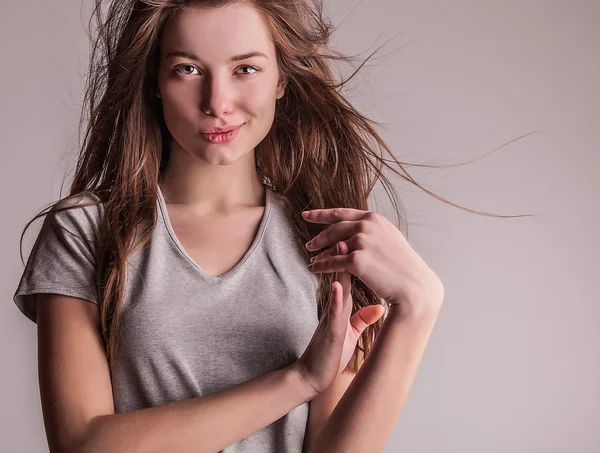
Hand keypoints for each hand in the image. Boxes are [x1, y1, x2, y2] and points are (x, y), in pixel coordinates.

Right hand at [295, 243, 384, 394]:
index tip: (367, 240)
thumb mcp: (351, 331)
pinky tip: (338, 285)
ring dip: (337, 267)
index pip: (350, 273)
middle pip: (342, 273)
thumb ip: (363, 317)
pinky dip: (335, 297)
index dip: (358, 256)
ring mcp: (332, 315)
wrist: (314, 373)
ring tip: (342, 247)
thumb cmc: (332, 352)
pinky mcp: (331, 330)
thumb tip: (378, 307)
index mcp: (342, 303)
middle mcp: (336, 304)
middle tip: (351, 231)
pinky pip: (333, 312)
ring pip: (336, 287)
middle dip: (345, 252)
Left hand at [303, 208, 443, 317]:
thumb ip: (373, 231)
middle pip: (333, 228)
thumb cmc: (404, 266)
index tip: (307, 215)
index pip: (341, 213)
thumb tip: (359, 228)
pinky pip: (332, 262)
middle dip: (319, 237)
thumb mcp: (390, 239)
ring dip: (319, 253)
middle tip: (309, 244)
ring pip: (331, 246)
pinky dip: (320, 266)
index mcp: (374, 218)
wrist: (414, 285)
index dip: (321, 214)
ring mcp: (361, 241)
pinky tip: (314, 269)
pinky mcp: (356, 260)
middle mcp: (366, 226)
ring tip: (312, 259)